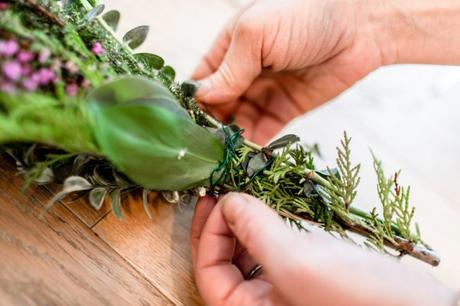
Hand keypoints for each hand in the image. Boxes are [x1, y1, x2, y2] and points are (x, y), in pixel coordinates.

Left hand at [190, 193, 454, 305]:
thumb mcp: (294, 260)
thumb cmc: (356, 298)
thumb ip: (253, 230)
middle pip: (224, 262)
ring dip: (246, 221)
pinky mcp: (304, 277)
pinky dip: (269, 225)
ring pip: (248, 253)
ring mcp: (283, 291)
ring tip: (248, 193)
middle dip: (224, 224)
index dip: (209, 234)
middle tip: (226, 190)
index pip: (209, 273)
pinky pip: (273, 248)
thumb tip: (229, 201)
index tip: (220, 200)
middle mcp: (261, 304)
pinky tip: (273, 207)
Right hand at [192, 0, 385, 143]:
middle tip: (203, 151)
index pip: (201, 81)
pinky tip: (245, 159)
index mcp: (229, 49)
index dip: (192, 103)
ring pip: (236, 124)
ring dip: (229, 141)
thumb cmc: (305, 15)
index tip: (184, 127)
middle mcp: (242, 74)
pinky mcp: (284, 112)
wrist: (359, 28)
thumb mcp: (258, 32)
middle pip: (216, 107)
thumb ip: (229, 67)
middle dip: (209, 128)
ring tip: (222, 159)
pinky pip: (263, 132)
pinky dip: (253, 147)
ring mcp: (263, 94)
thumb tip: (202, 97)